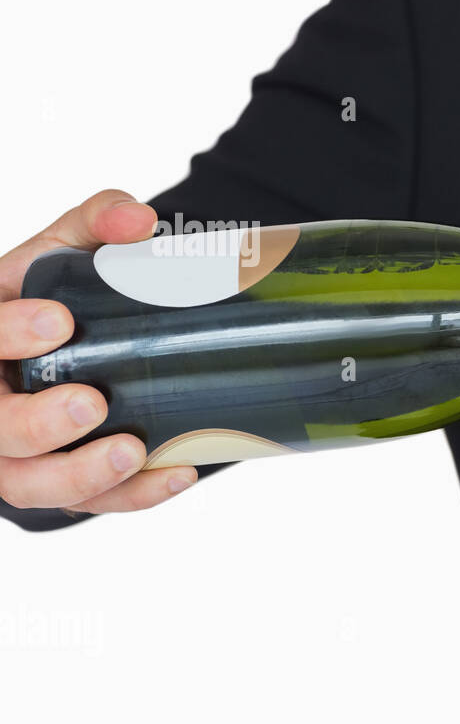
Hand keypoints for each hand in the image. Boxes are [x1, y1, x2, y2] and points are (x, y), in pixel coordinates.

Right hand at [0, 190, 196, 512]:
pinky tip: (178, 473)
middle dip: (34, 423)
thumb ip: (97, 222)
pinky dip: (134, 495)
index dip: (6, 334)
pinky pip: (90, 503)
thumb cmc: (55, 299)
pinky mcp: (62, 483)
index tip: (58, 320)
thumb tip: (139, 219)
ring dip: (80, 475)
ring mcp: (18, 453)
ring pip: (29, 484)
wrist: (69, 343)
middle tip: (90, 404)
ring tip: (133, 450)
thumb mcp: (65, 251)